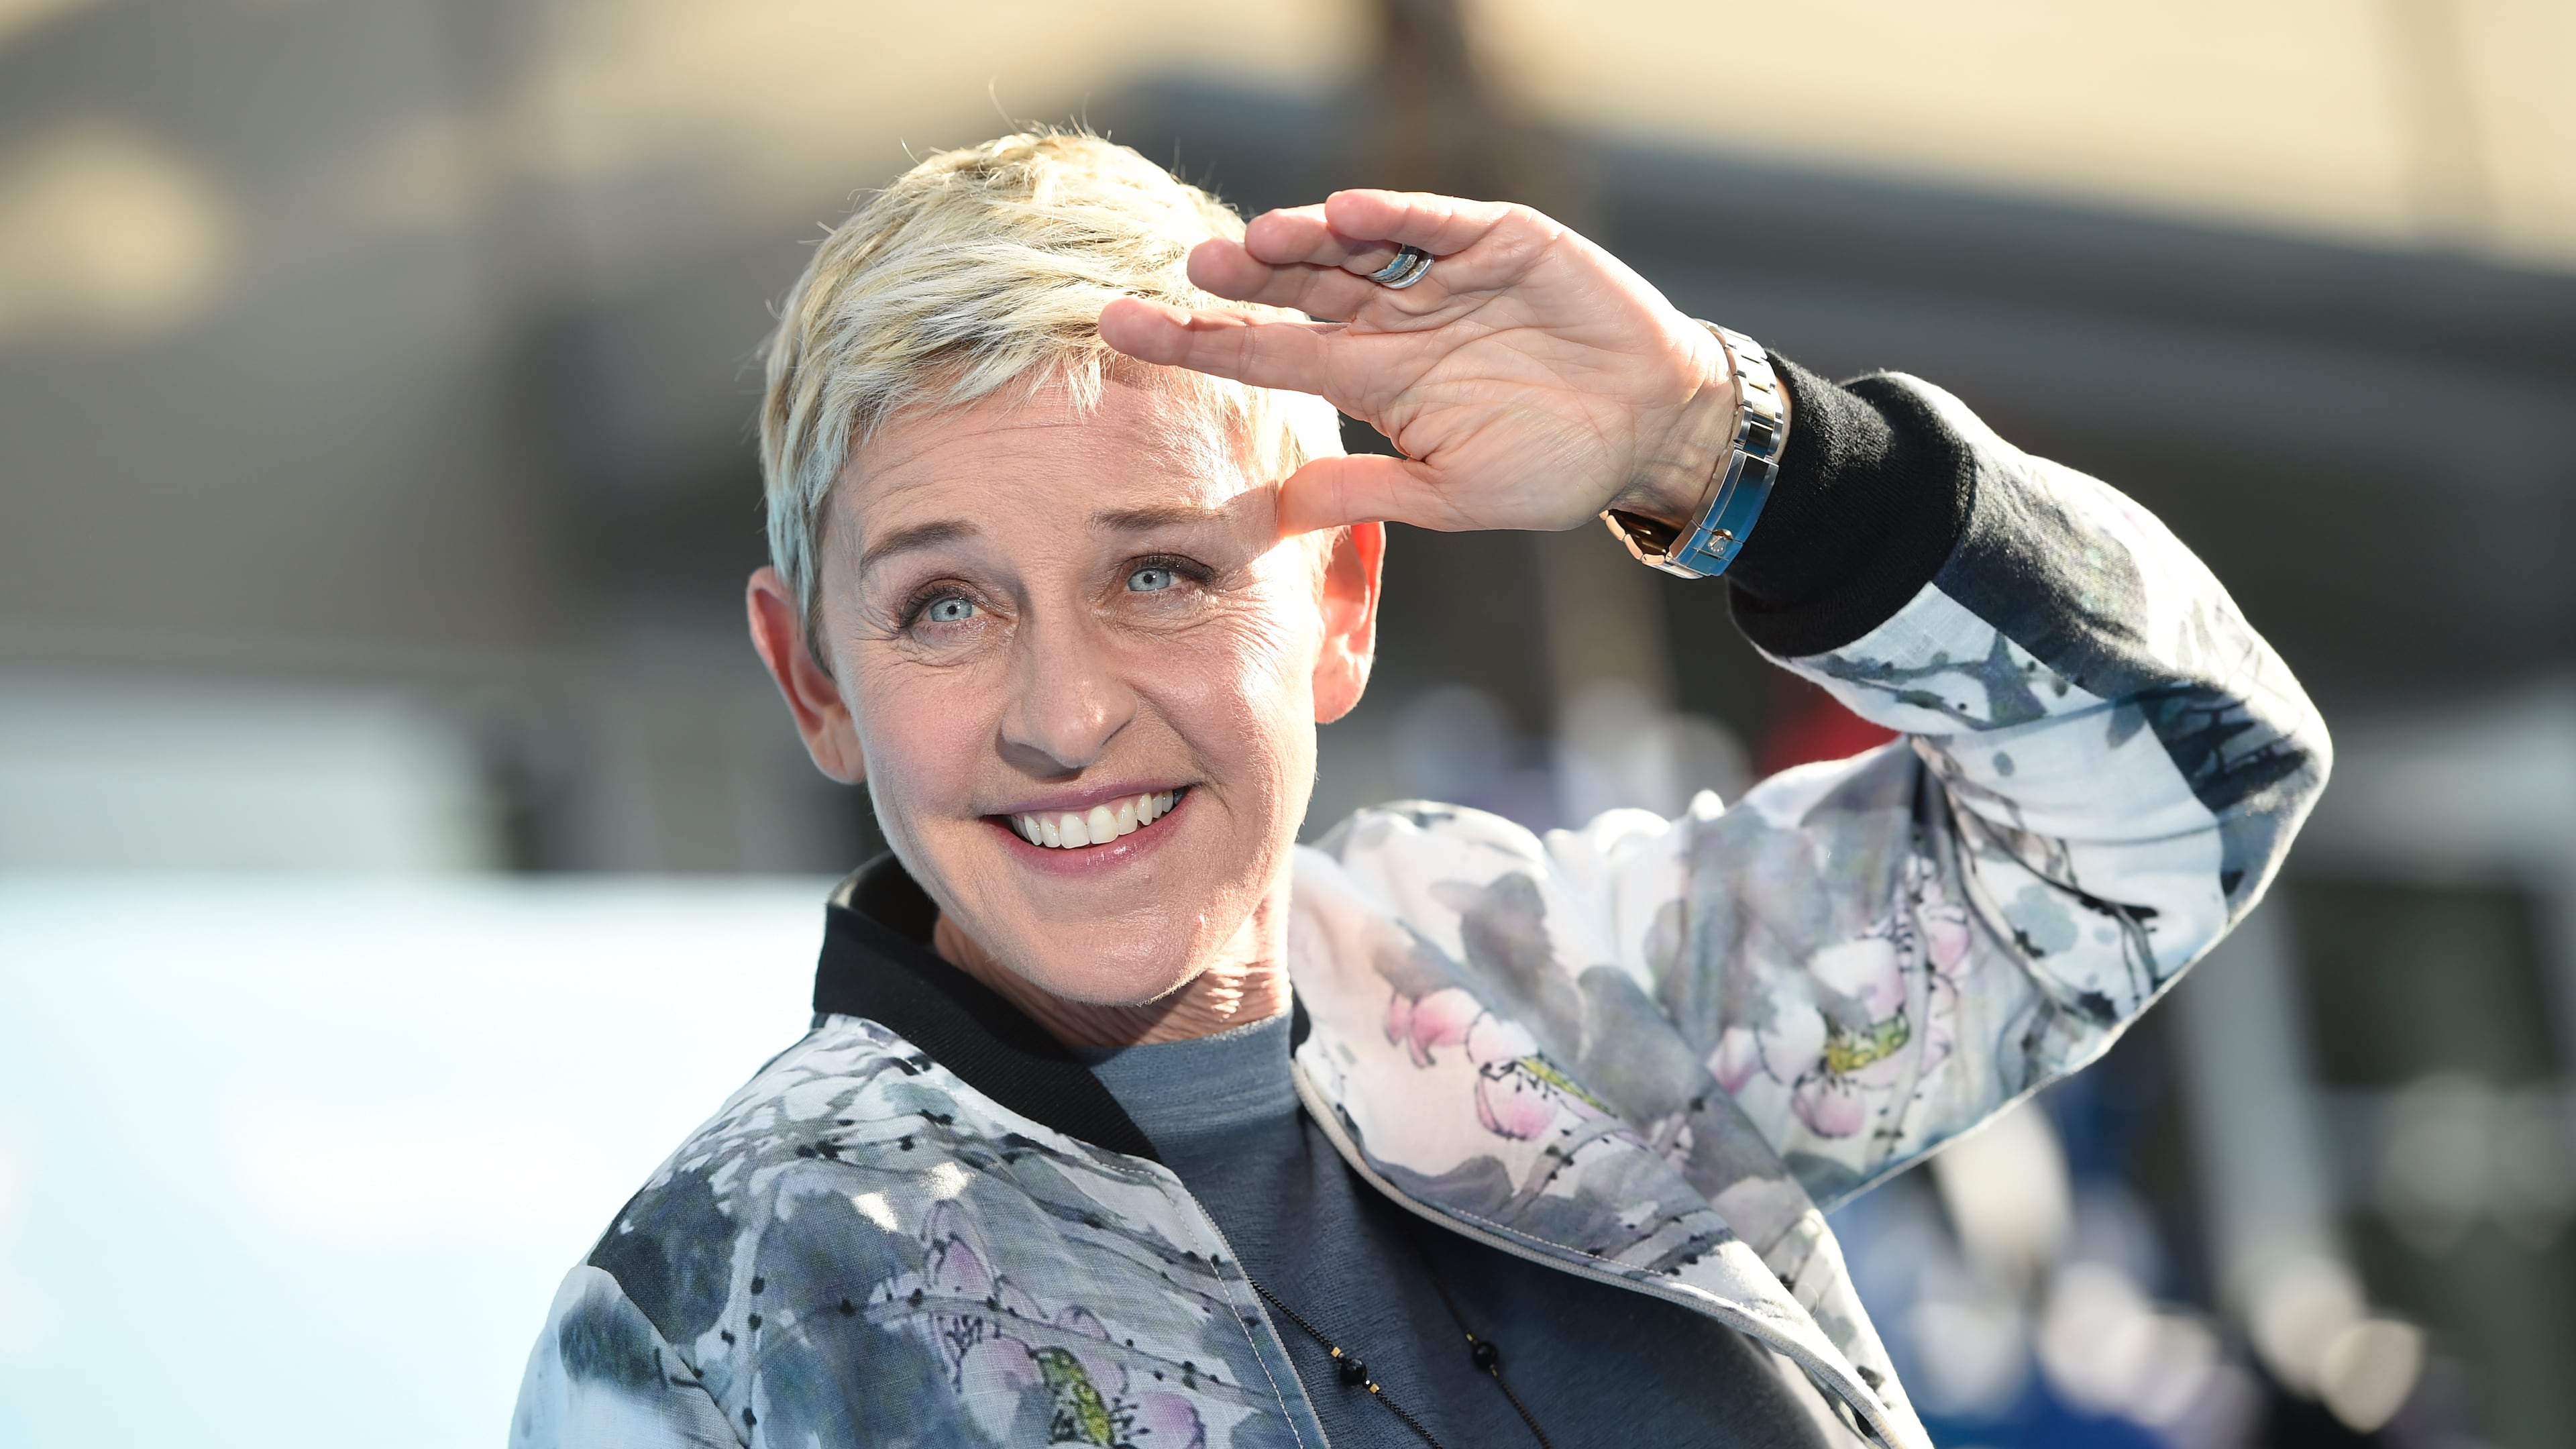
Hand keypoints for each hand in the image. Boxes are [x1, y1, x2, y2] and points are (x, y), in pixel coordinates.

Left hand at [1097, 190, 1739, 536]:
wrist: (1653, 429)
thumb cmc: (1555, 466)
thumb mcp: (1455, 496)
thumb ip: (1371, 491)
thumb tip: (1280, 506)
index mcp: (1375, 379)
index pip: (1269, 355)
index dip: (1199, 342)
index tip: (1121, 330)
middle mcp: (1396, 319)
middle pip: (1300, 291)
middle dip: (1243, 281)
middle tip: (1187, 271)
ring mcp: (1444, 276)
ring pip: (1358, 248)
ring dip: (1307, 240)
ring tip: (1256, 240)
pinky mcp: (1500, 243)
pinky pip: (1437, 223)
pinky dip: (1397, 215)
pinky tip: (1350, 211)